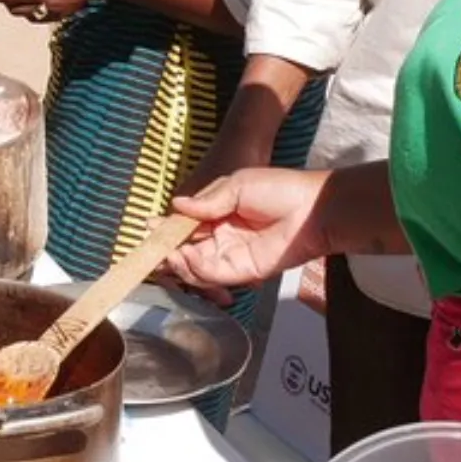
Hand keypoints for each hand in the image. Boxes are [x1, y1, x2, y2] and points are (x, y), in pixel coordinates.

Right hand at [162, 168, 333, 303]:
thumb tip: (176, 205)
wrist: (312, 209)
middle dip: (167, 252)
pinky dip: (198, 270)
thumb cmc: (279, 189)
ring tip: (171, 254)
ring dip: (180, 263)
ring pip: (197, 268)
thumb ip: (207, 201)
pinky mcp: (244, 272)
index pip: (185, 226)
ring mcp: (232, 256)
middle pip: (186, 251)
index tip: (148, 226)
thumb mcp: (237, 185)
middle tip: (155, 249)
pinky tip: (189, 259)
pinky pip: (215, 275)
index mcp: (217, 214)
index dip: (166, 228)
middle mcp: (221, 238)